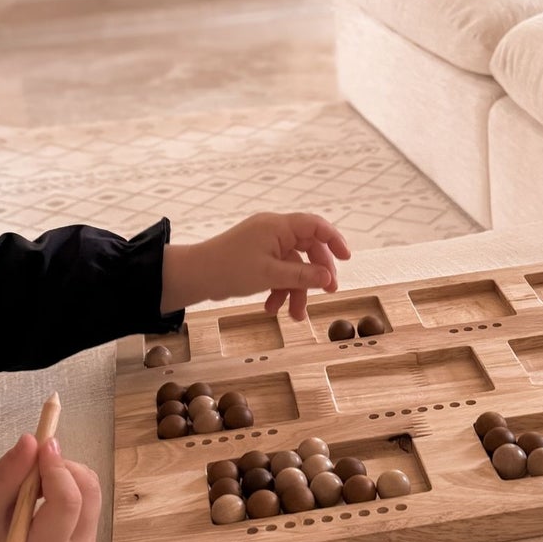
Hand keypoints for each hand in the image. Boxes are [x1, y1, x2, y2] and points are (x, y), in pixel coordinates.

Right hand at [0, 435, 100, 541]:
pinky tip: (43, 493)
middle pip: (88, 493)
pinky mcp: (85, 540)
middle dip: (64, 467)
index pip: (67, 503)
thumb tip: (30, 440)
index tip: (40, 443)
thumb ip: (7, 478)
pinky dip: (69, 485)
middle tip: (33, 463)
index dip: (57, 467)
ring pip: (92, 492)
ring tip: (34, 481)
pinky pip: (88, 501)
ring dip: (67, 474)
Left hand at [161, 212, 351, 319]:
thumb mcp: (271, 275)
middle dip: (316, 274)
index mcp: (278, 226)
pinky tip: (271, 308)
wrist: (195, 276)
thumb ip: (302, 276)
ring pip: (293, 266)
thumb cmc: (229, 269)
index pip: (315, 225)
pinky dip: (278, 290)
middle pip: (307, 249)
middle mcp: (274, 231)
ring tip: (294, 316)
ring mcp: (265, 245)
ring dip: (295, 290)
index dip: (334, 240)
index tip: (347, 258)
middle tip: (328, 293)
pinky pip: (277, 272)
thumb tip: (328, 278)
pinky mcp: (257, 259)